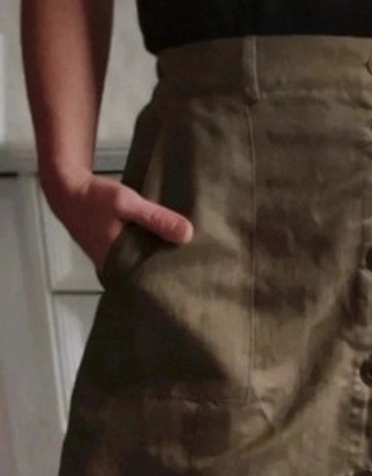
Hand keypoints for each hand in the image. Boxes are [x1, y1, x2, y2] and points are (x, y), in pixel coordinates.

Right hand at [41, 165, 193, 272]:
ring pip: (145, 266)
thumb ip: (155, 218)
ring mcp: (115, 262)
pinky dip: (153, 251)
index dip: (172, 283)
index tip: (196, 281)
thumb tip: (187, 234)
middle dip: (171, 273)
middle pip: (149, 277)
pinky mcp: (117, 253)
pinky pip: (139, 256)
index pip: (149, 284)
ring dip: (163, 261)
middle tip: (201, 272)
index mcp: (117, 264)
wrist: (67, 191)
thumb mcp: (126, 202)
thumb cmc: (94, 198)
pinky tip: (172, 245)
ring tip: (193, 260)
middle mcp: (116, 269)